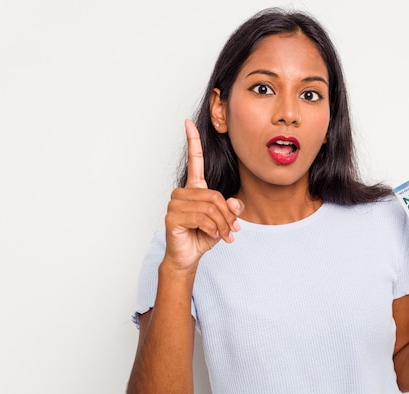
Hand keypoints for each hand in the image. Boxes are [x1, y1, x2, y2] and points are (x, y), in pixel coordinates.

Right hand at [163, 119, 242, 273]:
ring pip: (210, 207)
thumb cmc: (203, 236)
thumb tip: (235, 204)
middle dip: (227, 215)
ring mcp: (175, 204)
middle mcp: (182, 193)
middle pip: (214, 195)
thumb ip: (231, 209)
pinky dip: (213, 228)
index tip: (188, 122)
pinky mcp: (172, 217)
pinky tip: (213, 235)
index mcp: (195, 188)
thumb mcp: (224, 221)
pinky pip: (201, 217)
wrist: (189, 256)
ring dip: (222, 224)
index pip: (194, 161)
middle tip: (233, 231)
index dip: (192, 141)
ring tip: (225, 235)